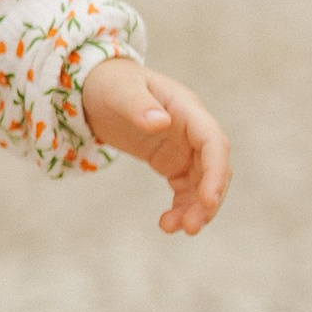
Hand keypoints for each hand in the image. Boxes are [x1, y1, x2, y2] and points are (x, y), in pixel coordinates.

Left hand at [80, 57, 229, 235]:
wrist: (95, 88)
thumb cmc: (109, 83)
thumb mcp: (119, 91)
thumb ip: (138, 105)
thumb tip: (161, 123)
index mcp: (187, 109)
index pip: (214, 142)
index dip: (216, 172)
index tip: (208, 200)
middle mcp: (192, 130)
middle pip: (214, 168)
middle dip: (208, 199)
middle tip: (191, 228)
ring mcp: (185, 148)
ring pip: (202, 184)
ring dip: (195, 209)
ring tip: (171, 228)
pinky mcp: (172, 162)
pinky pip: (186, 190)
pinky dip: (181, 209)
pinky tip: (166, 224)